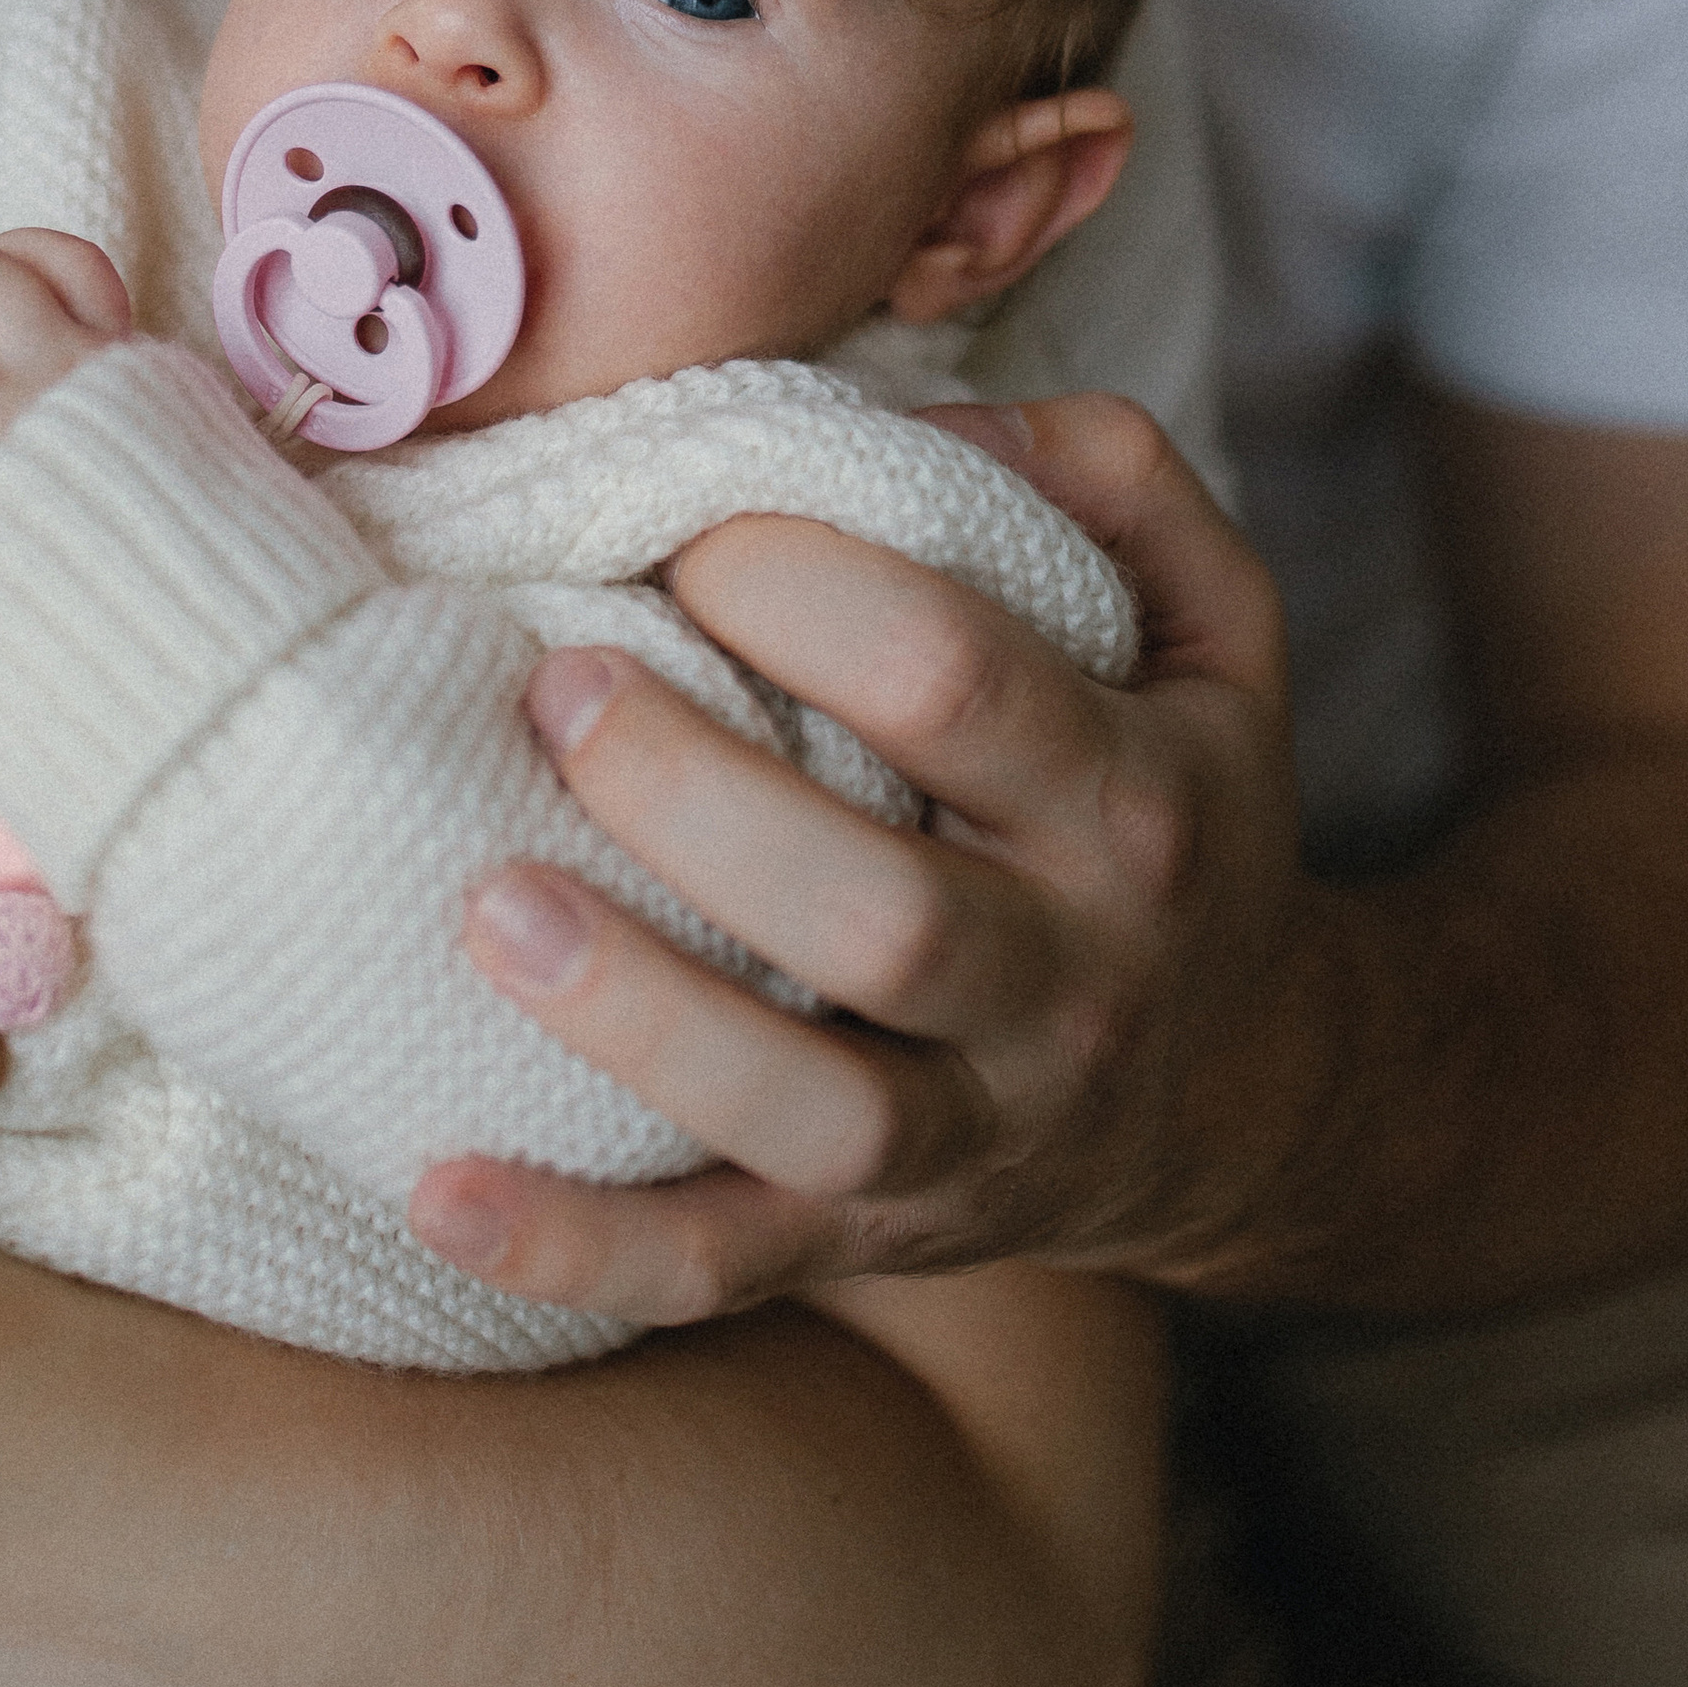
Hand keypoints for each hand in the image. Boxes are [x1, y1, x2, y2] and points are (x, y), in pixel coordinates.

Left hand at [410, 397, 1326, 1314]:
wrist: (1254, 1093)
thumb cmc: (1174, 799)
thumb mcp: (1214, 624)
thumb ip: (1107, 478)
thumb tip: (932, 424)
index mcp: (1129, 797)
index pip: (959, 682)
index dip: (804, 589)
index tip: (687, 535)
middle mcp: (1066, 977)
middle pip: (881, 915)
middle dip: (696, 796)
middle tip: (552, 687)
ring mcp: (973, 1129)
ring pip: (812, 1112)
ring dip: (636, 1016)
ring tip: (484, 904)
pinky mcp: (875, 1234)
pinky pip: (724, 1262)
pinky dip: (578, 1245)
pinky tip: (434, 1190)